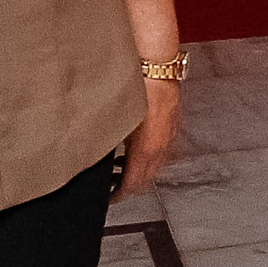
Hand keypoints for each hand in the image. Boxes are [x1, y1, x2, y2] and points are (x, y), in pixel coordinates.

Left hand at [114, 80, 180, 203]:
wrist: (157, 69)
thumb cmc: (137, 90)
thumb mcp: (117, 121)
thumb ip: (109, 143)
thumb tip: (94, 156)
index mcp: (145, 151)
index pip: (133, 184)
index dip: (120, 194)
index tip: (111, 197)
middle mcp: (160, 148)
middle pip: (147, 179)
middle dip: (132, 185)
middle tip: (116, 185)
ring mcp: (169, 138)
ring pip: (157, 166)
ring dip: (142, 171)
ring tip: (125, 167)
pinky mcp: (173, 128)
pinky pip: (164, 152)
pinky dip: (152, 157)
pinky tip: (142, 149)